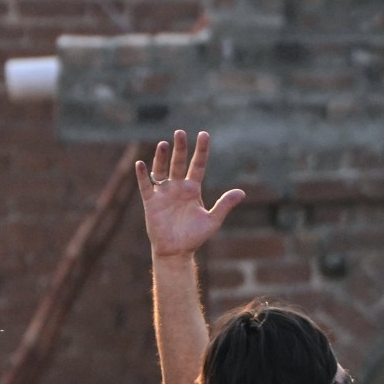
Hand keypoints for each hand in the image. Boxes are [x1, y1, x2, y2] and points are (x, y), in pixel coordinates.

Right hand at [137, 130, 245, 260]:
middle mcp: (177, 187)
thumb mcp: (212, 220)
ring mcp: (163, 193)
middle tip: (180, 132)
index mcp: (192, 189)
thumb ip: (224, 205)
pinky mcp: (151, 202)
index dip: (201, 151)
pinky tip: (141, 164)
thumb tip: (242, 192)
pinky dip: (143, 176)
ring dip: (161, 158)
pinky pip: (145, 186)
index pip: (197, 165)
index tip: (204, 134)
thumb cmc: (194, 236)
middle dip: (180, 148)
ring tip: (164, 144)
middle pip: (178, 163)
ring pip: (161, 170)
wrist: (177, 251)